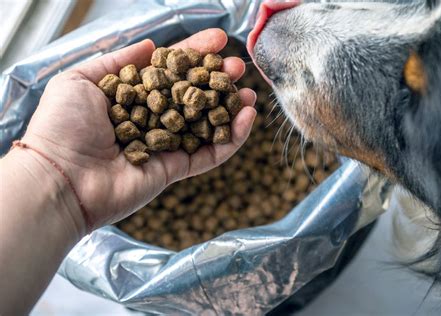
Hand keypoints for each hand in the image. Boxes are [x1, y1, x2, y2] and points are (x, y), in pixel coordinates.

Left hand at [21, 29, 256, 232]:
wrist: (59, 178)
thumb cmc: (62, 127)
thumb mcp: (81, 79)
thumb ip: (119, 60)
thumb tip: (150, 44)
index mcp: (131, 96)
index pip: (170, 71)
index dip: (194, 55)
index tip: (218, 40)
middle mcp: (150, 119)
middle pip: (192, 96)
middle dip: (216, 80)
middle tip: (238, 66)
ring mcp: (164, 145)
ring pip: (205, 125)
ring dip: (229, 108)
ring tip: (249, 93)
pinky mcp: (174, 169)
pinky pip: (209, 154)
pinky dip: (231, 139)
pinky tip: (245, 118)